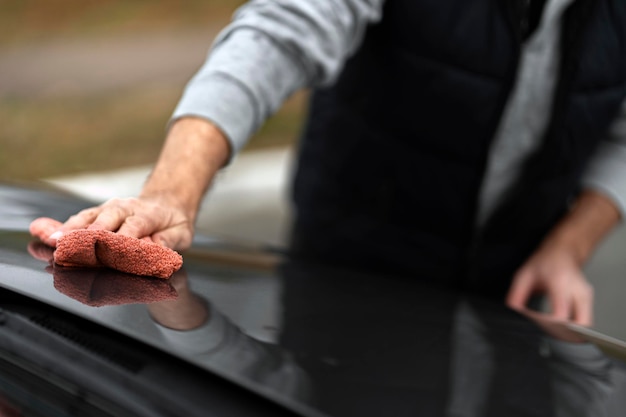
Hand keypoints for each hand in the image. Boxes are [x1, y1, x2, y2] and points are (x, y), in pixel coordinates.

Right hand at [45, 117, 230, 250]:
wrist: (166, 203)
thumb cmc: (172, 222)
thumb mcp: (182, 233)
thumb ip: (169, 241)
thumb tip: (156, 248)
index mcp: (148, 214)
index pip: (134, 227)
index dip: (122, 240)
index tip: (110, 253)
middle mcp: (125, 208)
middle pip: (104, 220)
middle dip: (89, 235)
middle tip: (73, 248)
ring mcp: (108, 210)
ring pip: (86, 218)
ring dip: (69, 230)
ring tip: (52, 239)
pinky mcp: (96, 214)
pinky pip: (77, 220)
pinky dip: (60, 226)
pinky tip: (42, 231)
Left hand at [506, 244, 593, 325]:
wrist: (562, 252)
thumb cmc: (545, 262)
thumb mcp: (523, 275)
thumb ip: (517, 295)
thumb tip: (514, 313)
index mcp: (560, 282)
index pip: (560, 314)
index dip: (549, 325)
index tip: (537, 324)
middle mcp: (577, 289)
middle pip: (580, 323)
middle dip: (564, 333)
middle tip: (548, 332)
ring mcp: (586, 295)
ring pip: (585, 324)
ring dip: (570, 331)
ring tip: (553, 330)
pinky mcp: (588, 300)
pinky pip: (584, 320)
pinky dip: (573, 326)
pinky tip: (559, 325)